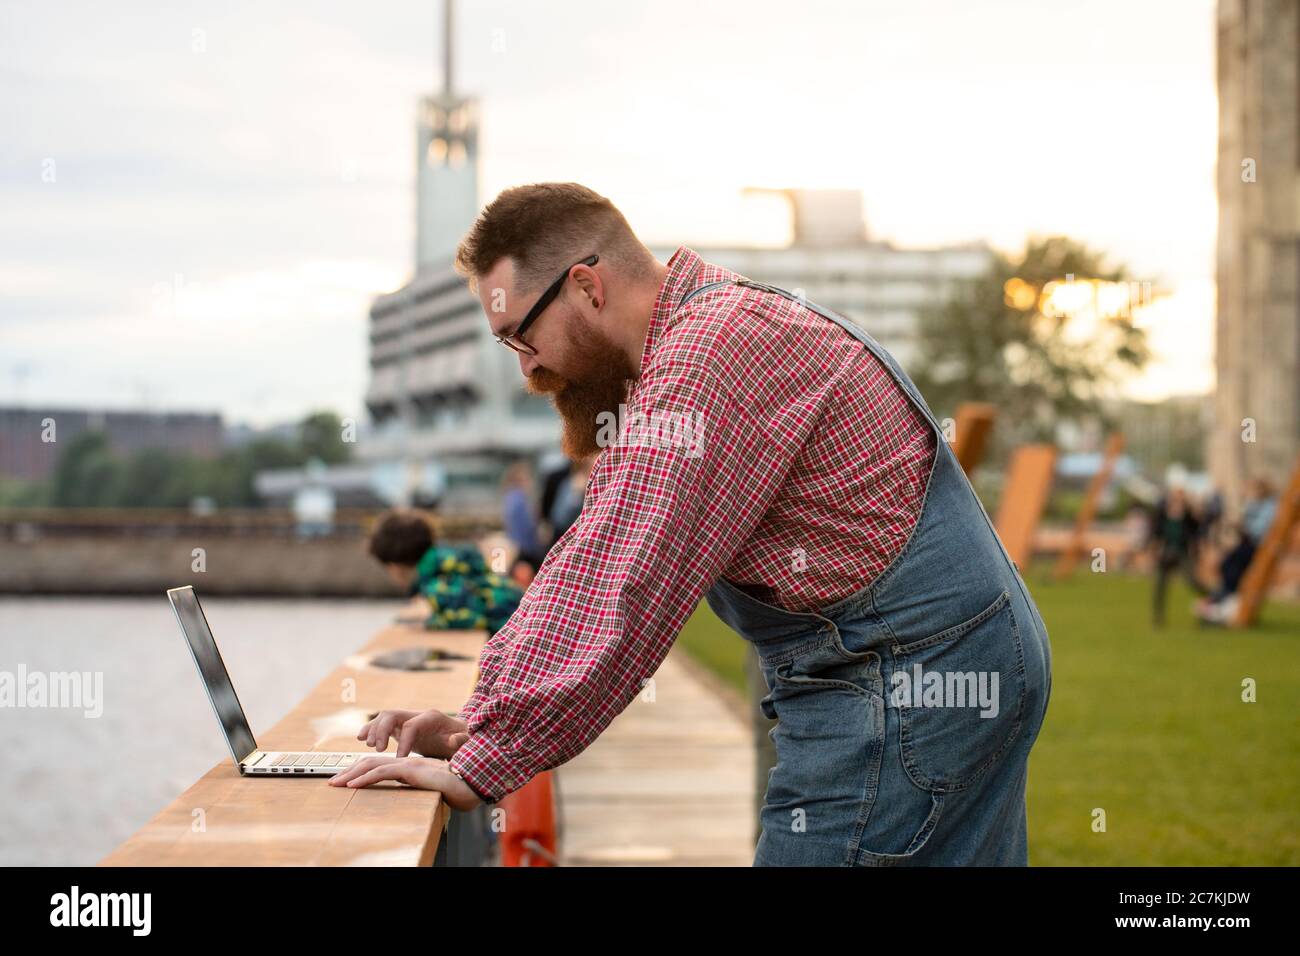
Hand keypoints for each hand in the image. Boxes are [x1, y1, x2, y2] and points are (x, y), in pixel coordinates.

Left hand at [327, 754, 482, 810]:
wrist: (470, 783)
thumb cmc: (455, 787)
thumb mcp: (430, 785)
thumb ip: (417, 782)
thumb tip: (407, 783)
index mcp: (409, 766)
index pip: (379, 765)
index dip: (360, 771)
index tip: (346, 781)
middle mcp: (405, 762)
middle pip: (370, 763)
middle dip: (349, 772)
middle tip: (333, 782)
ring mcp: (407, 764)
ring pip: (372, 765)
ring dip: (351, 774)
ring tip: (336, 784)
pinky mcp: (410, 770)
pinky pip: (382, 773)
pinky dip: (365, 778)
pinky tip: (352, 786)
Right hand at [357, 708, 468, 757]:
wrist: (458, 734)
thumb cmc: (460, 740)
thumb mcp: (463, 741)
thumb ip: (461, 740)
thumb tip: (456, 739)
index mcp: (431, 718)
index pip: (412, 726)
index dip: (404, 741)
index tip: (400, 759)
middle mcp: (416, 715)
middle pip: (393, 715)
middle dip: (382, 730)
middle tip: (378, 750)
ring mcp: (406, 718)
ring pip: (384, 717)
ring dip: (373, 729)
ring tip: (368, 746)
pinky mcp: (399, 726)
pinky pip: (381, 723)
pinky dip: (370, 729)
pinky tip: (360, 738)